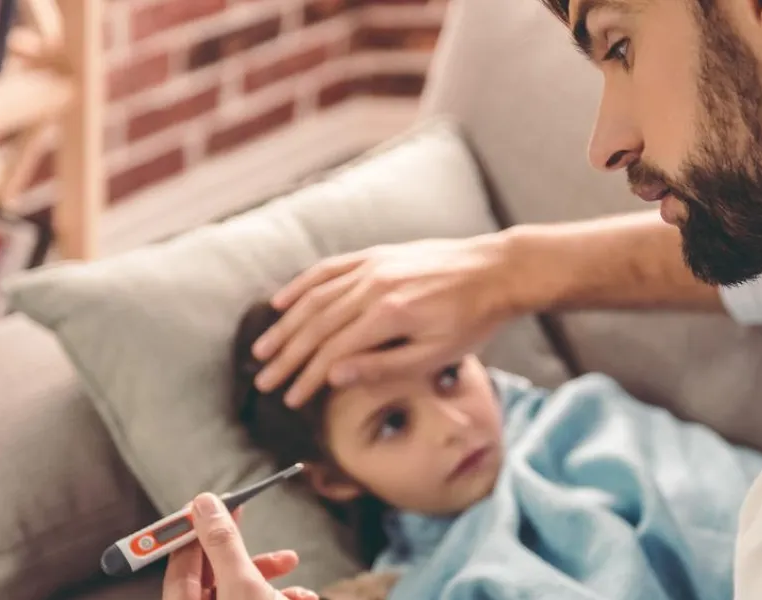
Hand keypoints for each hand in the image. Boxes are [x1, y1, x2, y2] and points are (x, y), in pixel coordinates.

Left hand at [162, 493, 319, 599]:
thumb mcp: (242, 583)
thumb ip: (222, 543)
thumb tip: (205, 504)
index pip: (179, 559)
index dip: (194, 527)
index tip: (211, 503)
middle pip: (213, 570)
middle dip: (240, 546)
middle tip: (245, 515)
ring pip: (241, 585)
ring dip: (268, 571)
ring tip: (291, 560)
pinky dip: (281, 594)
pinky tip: (301, 594)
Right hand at [251, 236, 516, 406]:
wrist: (497, 271)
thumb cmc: (472, 320)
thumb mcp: (435, 355)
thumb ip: (383, 367)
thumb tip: (334, 377)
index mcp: (389, 315)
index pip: (333, 351)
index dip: (306, 377)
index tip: (290, 399)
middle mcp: (373, 286)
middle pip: (316, 325)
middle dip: (287, 356)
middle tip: (263, 381)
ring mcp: (372, 267)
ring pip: (315, 297)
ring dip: (286, 325)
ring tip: (263, 349)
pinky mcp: (376, 255)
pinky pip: (329, 269)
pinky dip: (302, 285)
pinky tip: (282, 301)